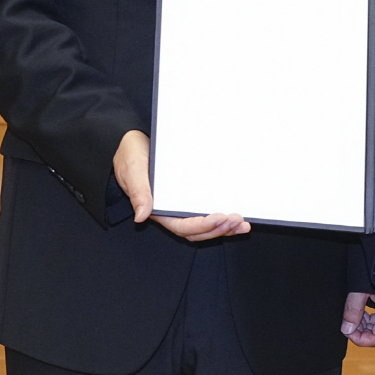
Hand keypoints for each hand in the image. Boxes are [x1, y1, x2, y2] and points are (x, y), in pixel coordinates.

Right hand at [112, 130, 249, 240]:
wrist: (134, 142)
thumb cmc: (131, 156)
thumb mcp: (133, 170)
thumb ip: (138, 192)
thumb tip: (141, 217)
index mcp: (158, 210)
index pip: (182, 226)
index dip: (201, 226)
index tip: (219, 218)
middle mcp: (171, 212)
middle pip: (197, 231)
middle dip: (218, 229)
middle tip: (237, 221)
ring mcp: (181, 207)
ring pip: (205, 227)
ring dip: (224, 228)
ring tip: (242, 224)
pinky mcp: (189, 198)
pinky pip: (207, 212)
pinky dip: (223, 219)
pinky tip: (238, 218)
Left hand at [342, 293, 374, 346]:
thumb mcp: (360, 287)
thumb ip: (353, 309)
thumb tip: (347, 329)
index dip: (361, 340)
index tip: (347, 331)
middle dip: (364, 337)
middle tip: (350, 327)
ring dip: (367, 330)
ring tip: (354, 318)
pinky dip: (372, 322)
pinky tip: (363, 313)